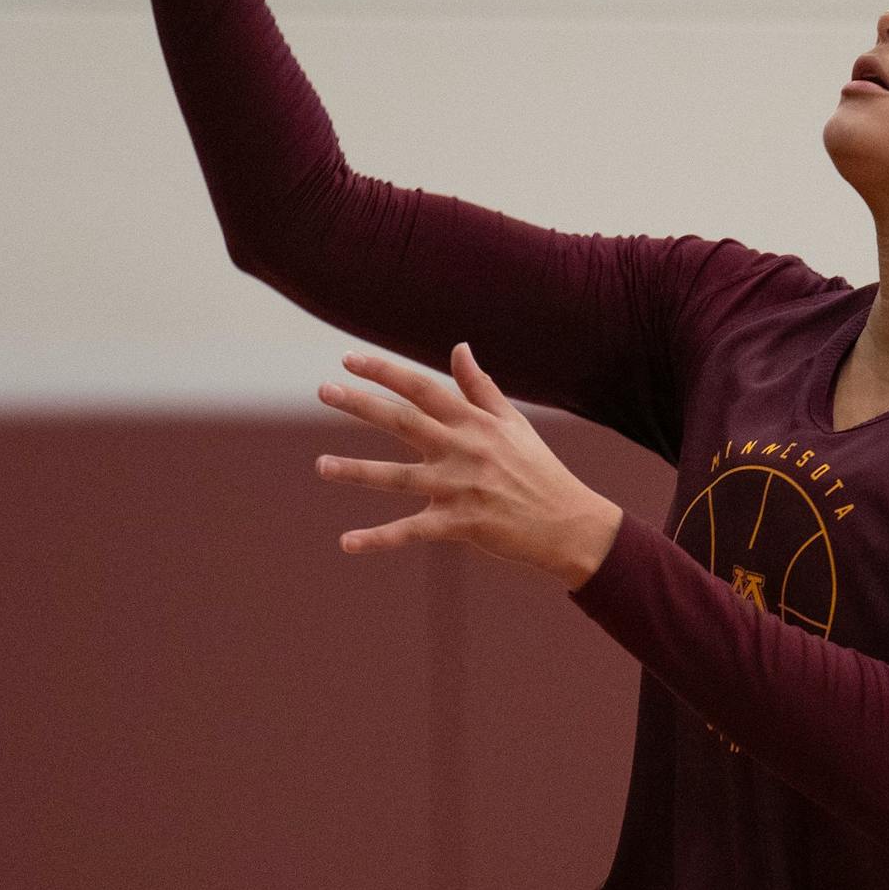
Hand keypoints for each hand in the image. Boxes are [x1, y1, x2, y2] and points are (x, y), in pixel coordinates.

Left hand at [315, 343, 624, 589]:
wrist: (568, 523)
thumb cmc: (539, 469)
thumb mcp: (512, 423)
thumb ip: (480, 387)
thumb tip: (459, 346)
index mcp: (473, 422)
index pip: (421, 387)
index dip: (384, 371)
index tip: (348, 360)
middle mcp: (462, 449)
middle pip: (402, 421)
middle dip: (360, 404)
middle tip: (323, 390)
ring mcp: (459, 487)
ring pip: (398, 476)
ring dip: (356, 470)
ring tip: (320, 465)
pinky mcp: (459, 524)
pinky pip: (411, 531)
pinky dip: (378, 539)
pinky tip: (346, 543)